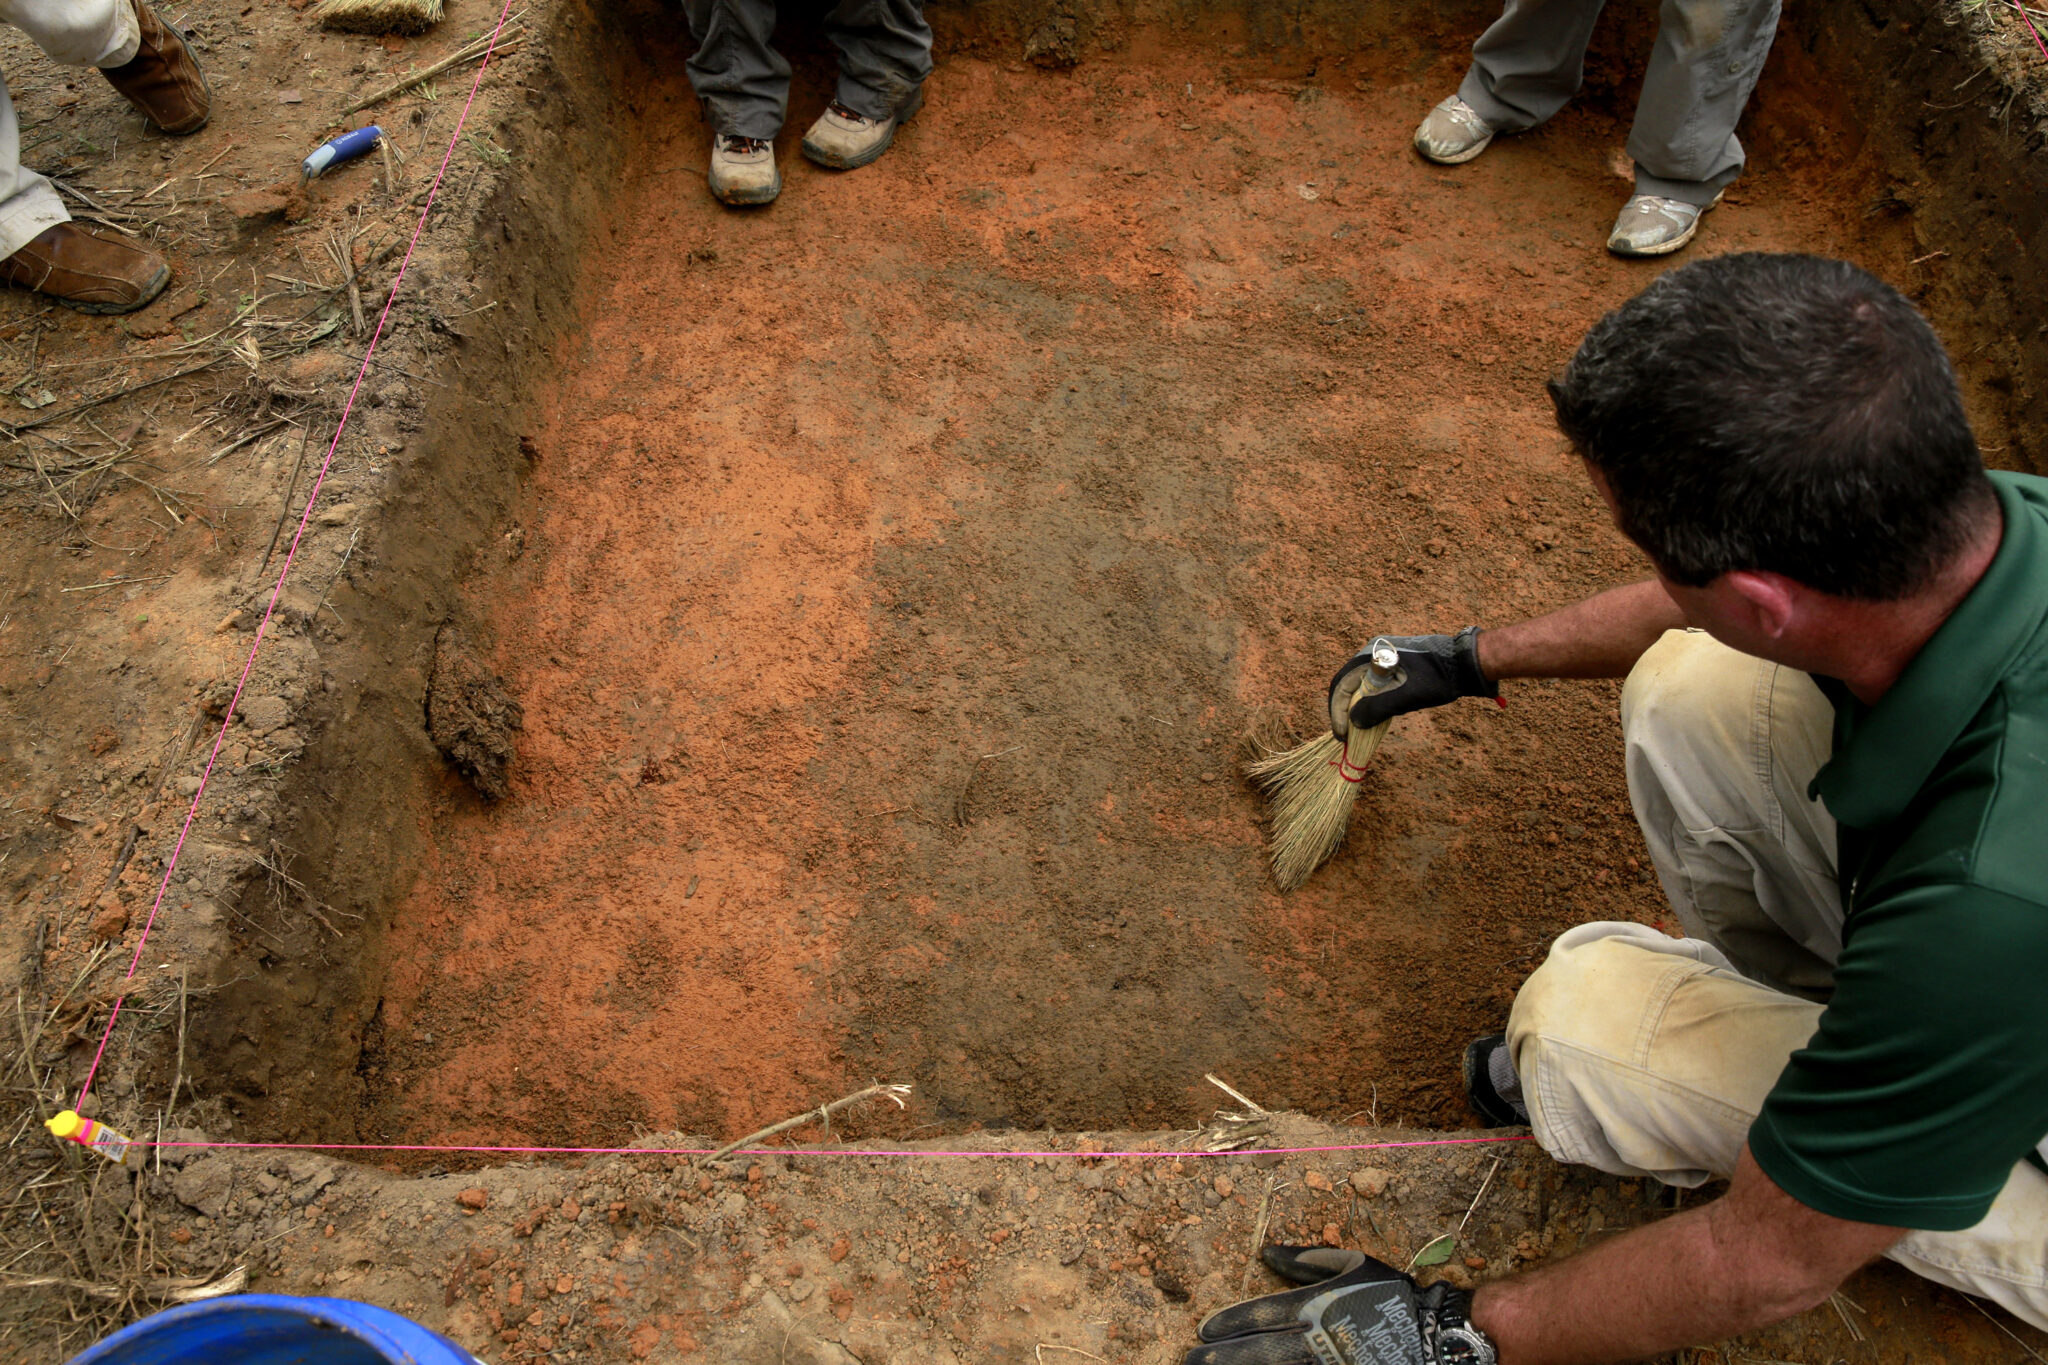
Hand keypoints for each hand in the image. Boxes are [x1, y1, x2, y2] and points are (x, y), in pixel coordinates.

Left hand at [1184, 1246, 1494, 1364]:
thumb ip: (1306, 1259)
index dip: (1229, 1323)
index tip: (1203, 1330)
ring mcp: (1329, 1364)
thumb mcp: (1353, 1265)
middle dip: (1221, 1356)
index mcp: (1317, 1305)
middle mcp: (1317, 1339)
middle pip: (1259, 1351)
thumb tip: (1266, 1252)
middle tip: (1189, 1360)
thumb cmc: (1393, 1296)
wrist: (1440, 1338)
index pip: (1262, 1315)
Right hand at [1328, 629, 1496, 738]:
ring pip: (1359, 685)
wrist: (1468, 662)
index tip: (1342, 734)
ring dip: (1356, 707)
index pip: (1342, 683)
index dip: (1338, 711)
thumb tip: (1353, 722)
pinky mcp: (1393, 664)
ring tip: (1356, 730)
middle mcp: (1373, 652)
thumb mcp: (1409, 696)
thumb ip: (1379, 708)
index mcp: (1372, 654)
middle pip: (1347, 683)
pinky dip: (1368, 701)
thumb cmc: (1440, 677)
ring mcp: (1383, 657)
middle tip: (1346, 735)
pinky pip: (1372, 683)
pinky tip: (1373, 717)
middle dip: (1344, 711)